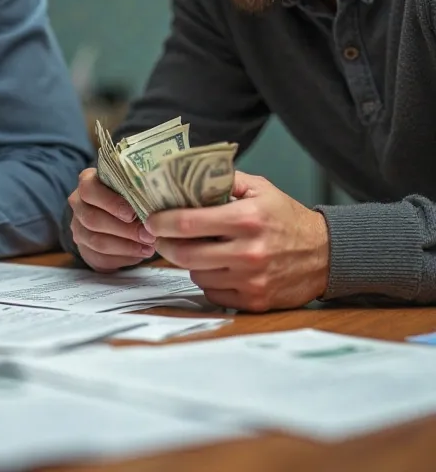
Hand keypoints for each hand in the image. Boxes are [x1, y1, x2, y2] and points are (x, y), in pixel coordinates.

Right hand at [68, 168, 156, 270]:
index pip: (89, 190)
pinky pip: (100, 258)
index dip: (110, 203)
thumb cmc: (129, 195)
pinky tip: (140, 254)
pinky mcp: (85, 250)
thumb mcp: (131, 187)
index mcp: (87, 183)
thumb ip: (136, 191)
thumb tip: (154, 206)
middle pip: (92, 219)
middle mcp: (78, 205)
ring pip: (97, 241)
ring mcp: (78, 229)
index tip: (132, 213)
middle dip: (123, 230)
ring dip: (126, 246)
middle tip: (147, 234)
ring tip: (148, 246)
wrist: (118, 213)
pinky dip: (123, 258)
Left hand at [146, 172, 329, 311]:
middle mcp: (247, 252)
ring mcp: (250, 280)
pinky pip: (213, 292)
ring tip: (197, 248)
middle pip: (184, 254)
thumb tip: (188, 174)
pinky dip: (208, 280)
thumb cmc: (288, 217)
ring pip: (196, 274)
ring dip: (189, 262)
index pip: (188, 223)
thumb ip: (225, 179)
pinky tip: (217, 266)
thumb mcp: (261, 188)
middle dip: (165, 244)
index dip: (161, 222)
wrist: (326, 254)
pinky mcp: (254, 301)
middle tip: (161, 236)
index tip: (150, 218)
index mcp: (246, 218)